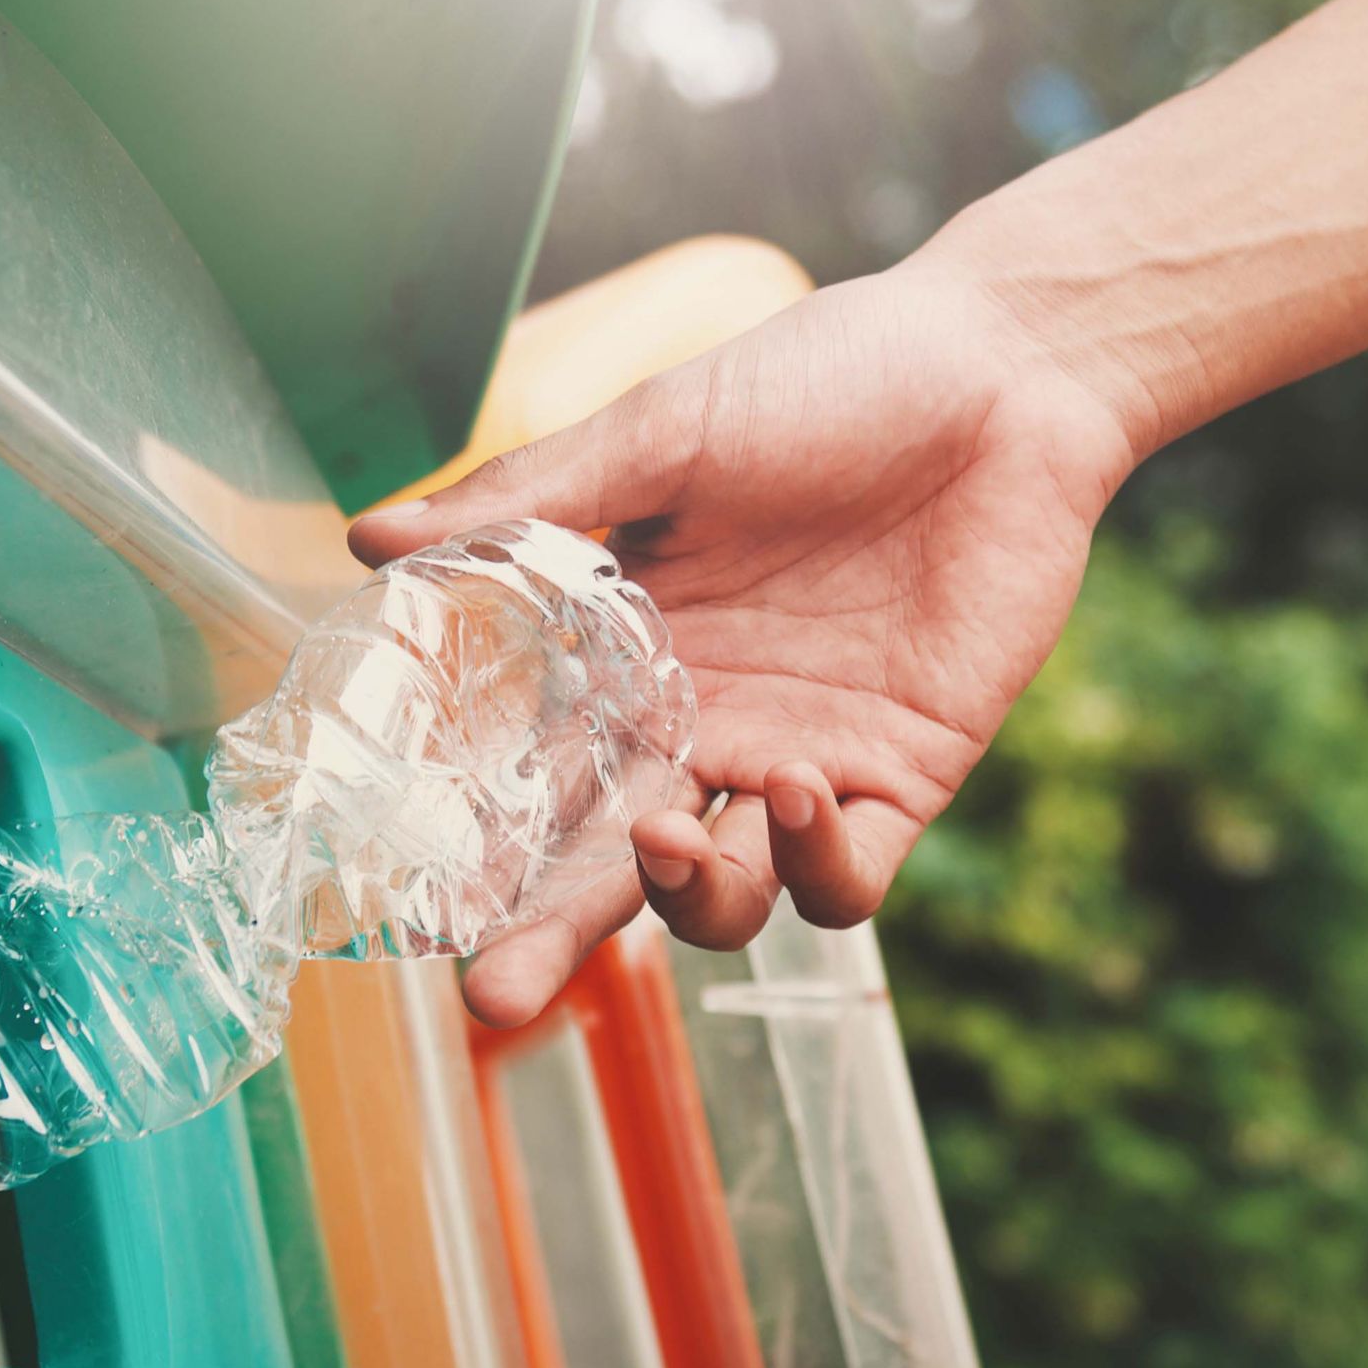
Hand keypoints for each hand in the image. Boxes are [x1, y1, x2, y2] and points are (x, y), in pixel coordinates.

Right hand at [350, 261, 1139, 1025]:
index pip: (532, 772)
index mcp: (629, 658)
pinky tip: (791, 784)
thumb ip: (529, 503)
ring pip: (721, 897)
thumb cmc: (824, 382)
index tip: (412, 891)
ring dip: (681, 897)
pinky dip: (811, 859)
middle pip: (608, 868)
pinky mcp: (901, 778)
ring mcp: (797, 763)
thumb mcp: (660, 437)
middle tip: (492, 996)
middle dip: (546, 938)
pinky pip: (846, 875)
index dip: (477, 839)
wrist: (1000, 371)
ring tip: (659, 834)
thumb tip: (367, 542)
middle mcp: (702, 727)